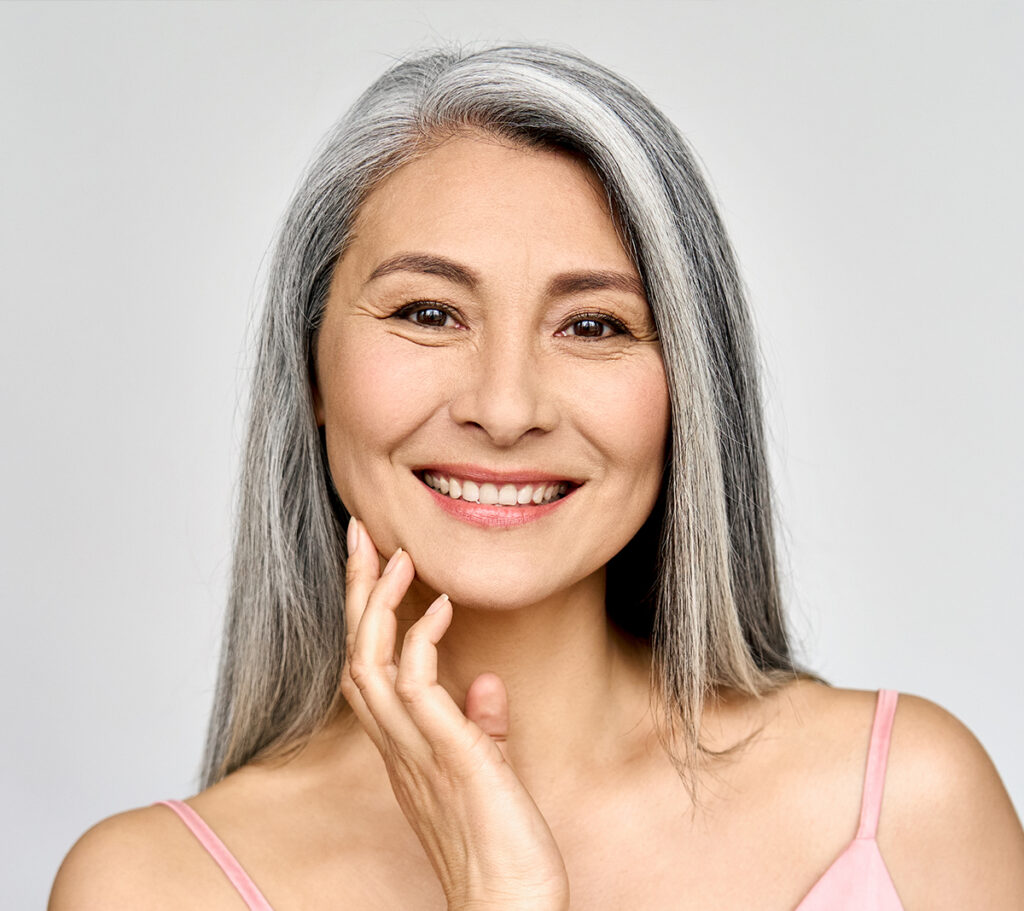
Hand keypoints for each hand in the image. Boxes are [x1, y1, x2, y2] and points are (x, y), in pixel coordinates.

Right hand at [340, 517, 570, 910]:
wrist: (509, 907)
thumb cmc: (500, 846)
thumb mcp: (487, 774)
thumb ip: (480, 728)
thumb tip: (484, 684)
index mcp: (402, 748)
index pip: (367, 666)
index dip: (362, 613)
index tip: (372, 562)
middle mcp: (397, 747)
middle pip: (353, 653)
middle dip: (354, 589)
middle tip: (361, 531)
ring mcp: (416, 752)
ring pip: (368, 662)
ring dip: (378, 603)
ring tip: (397, 553)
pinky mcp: (449, 756)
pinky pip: (417, 686)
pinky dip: (423, 639)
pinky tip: (443, 606)